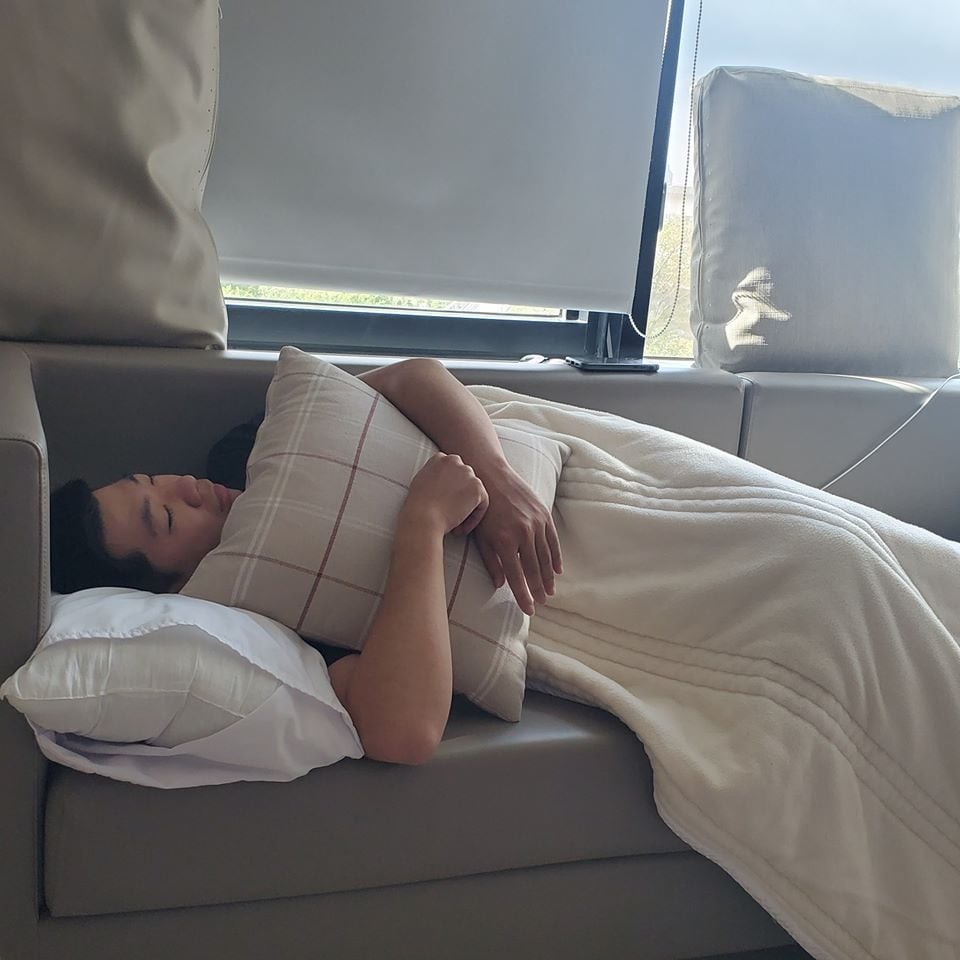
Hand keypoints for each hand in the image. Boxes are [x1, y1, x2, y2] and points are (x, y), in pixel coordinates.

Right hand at [402, 453, 488, 535]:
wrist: (423, 517)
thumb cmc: (418, 506)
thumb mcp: (421, 481)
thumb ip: (434, 476)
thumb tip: (443, 484)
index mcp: (439, 458)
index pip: (452, 469)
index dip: (450, 487)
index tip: (445, 500)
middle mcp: (454, 461)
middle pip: (465, 479)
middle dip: (460, 496)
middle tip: (450, 512)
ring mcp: (467, 473)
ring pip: (474, 492)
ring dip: (467, 508)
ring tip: (454, 523)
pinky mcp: (477, 488)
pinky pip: (482, 504)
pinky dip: (474, 518)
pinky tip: (461, 527)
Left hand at [469, 463, 561, 615]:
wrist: (490, 475)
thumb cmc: (480, 507)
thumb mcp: (480, 535)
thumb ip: (491, 561)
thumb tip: (500, 584)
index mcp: (504, 541)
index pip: (516, 576)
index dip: (523, 595)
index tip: (529, 610)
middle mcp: (523, 533)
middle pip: (534, 569)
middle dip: (538, 589)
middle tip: (542, 603)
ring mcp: (535, 523)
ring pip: (546, 557)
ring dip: (549, 576)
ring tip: (550, 591)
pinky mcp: (543, 514)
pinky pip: (553, 540)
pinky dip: (556, 556)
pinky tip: (558, 570)